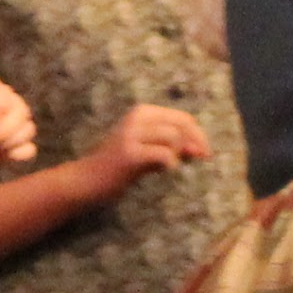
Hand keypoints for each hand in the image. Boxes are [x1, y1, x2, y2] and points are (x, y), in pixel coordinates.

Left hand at [0, 72, 36, 173]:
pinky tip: (0, 156)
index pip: (0, 92)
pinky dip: (18, 153)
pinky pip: (29, 149)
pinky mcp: (11, 146)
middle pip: (21, 110)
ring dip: (11, 140)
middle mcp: (2, 102)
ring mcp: (9, 124)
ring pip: (28, 128)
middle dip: (4, 128)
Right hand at [80, 102, 210, 199]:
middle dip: (195, 142)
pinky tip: (162, 170)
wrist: (87, 180)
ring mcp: (131, 134)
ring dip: (176, 155)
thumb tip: (202, 150)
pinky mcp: (129, 153)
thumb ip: (174, 147)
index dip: (198, 135)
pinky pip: (163, 154)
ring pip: (174, 137)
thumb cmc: (122, 167)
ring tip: (163, 166)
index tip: (204, 153)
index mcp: (142, 112)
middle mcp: (136, 118)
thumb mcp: (150, 151)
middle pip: (182, 124)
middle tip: (199, 159)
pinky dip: (169, 164)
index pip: (182, 118)